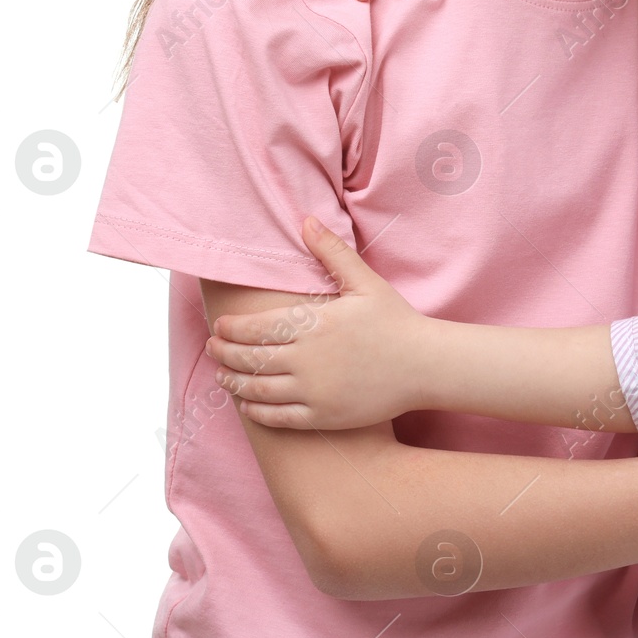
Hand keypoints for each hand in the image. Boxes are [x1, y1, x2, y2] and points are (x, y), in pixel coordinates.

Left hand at [206, 217, 432, 428]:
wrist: (424, 366)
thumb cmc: (395, 321)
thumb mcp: (365, 282)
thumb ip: (332, 252)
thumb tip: (306, 220)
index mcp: (314, 324)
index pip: (257, 327)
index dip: (232, 328)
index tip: (219, 326)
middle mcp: (308, 360)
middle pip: (251, 358)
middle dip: (225, 353)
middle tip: (212, 348)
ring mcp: (314, 392)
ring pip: (258, 389)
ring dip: (234, 381)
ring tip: (223, 375)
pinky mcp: (323, 416)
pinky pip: (278, 417)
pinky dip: (257, 410)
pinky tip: (248, 404)